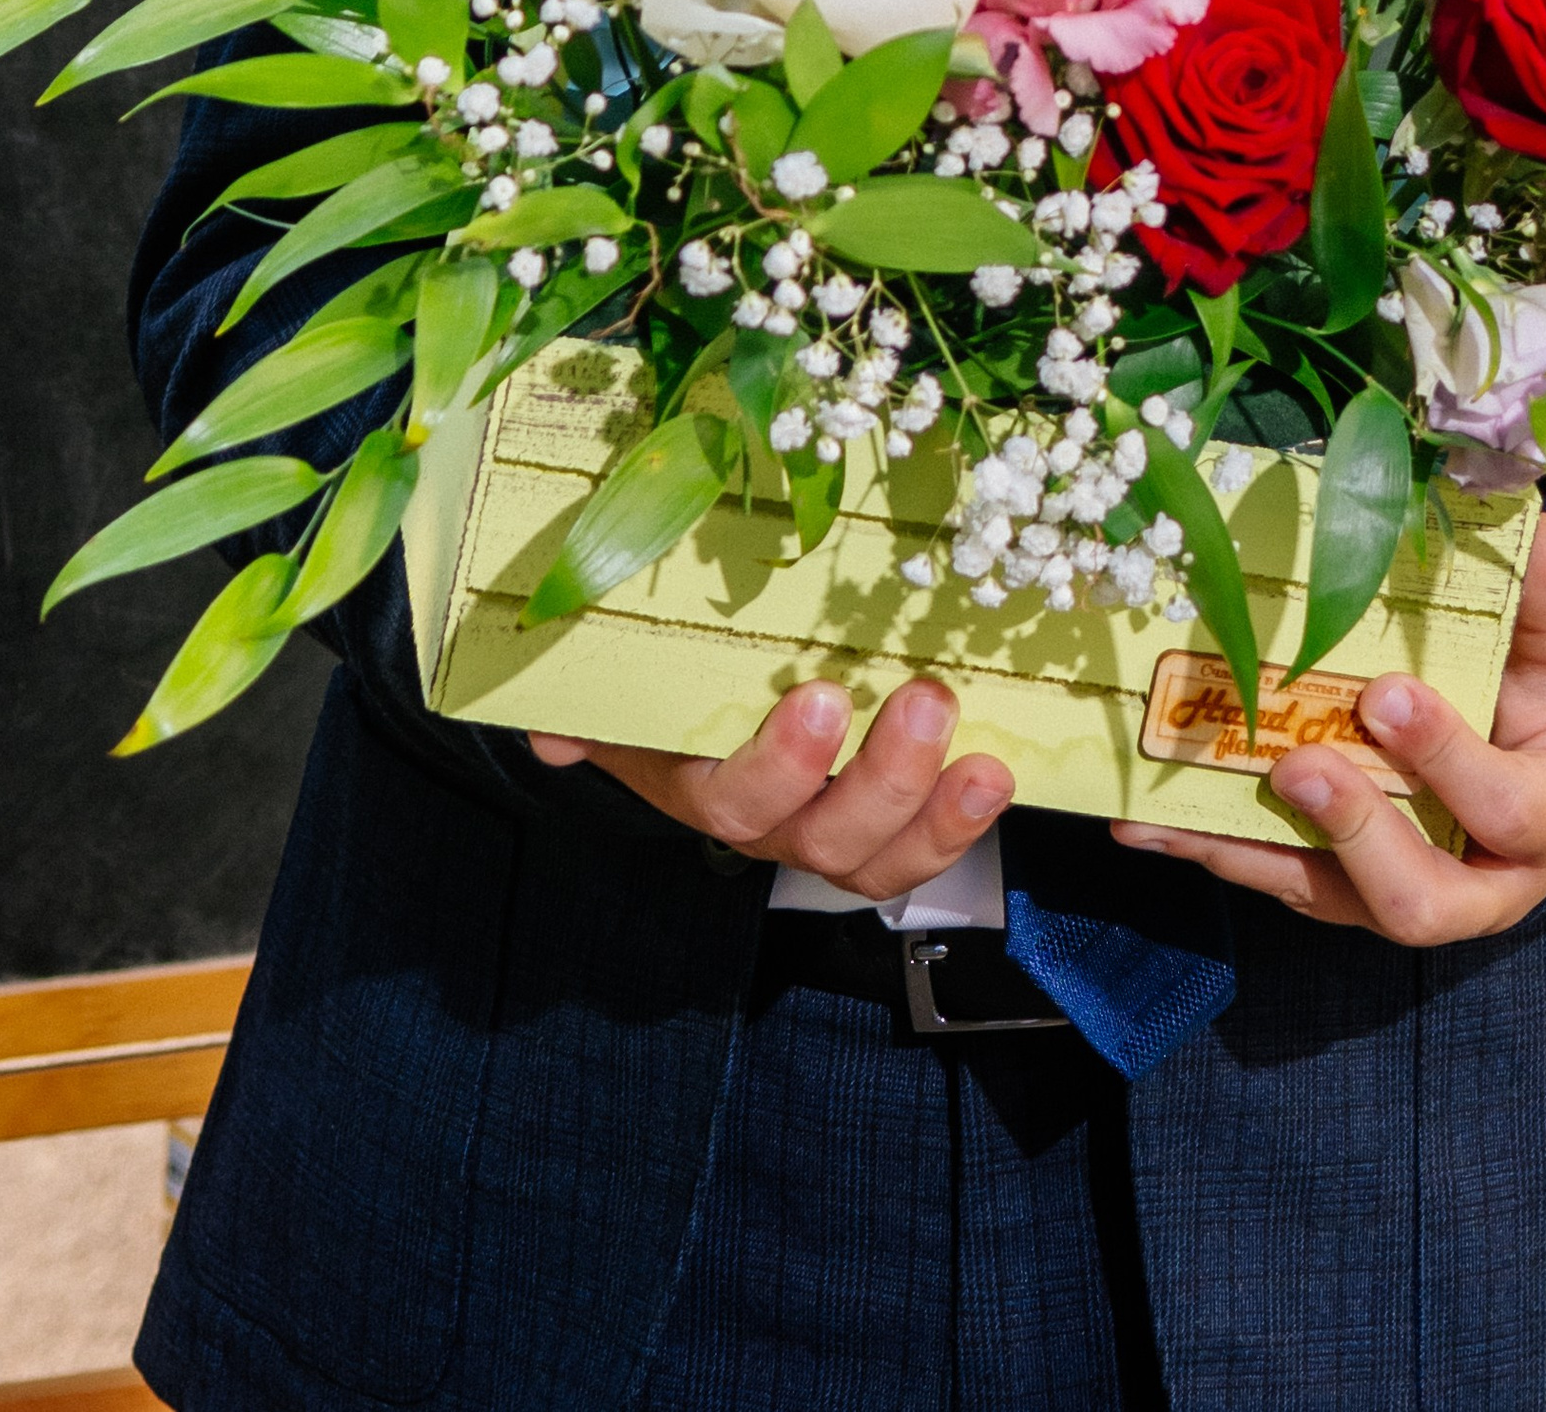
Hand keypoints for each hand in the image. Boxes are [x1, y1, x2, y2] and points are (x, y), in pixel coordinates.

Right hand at [529, 677, 1012, 900]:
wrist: (708, 704)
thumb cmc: (674, 688)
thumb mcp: (629, 690)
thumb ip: (588, 709)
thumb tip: (548, 733)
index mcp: (708, 789)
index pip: (740, 799)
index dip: (785, 764)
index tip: (826, 700)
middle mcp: (776, 826)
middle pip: (828, 837)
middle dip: (885, 779)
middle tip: (926, 702)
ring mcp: (836, 831)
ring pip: (883, 858)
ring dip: (937, 813)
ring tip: (981, 758)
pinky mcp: (897, 820)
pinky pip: (928, 847)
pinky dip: (964, 823)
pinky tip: (996, 777)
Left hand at [1108, 512, 1545, 944]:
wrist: (1533, 772)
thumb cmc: (1543, 707)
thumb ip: (1544, 602)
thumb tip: (1540, 532)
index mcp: (1541, 823)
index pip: (1505, 807)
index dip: (1446, 756)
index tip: (1386, 694)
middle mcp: (1472, 885)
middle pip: (1414, 895)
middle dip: (1351, 830)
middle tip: (1299, 766)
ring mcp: (1394, 892)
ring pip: (1327, 897)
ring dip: (1250, 851)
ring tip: (1177, 810)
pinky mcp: (1335, 890)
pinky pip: (1272, 878)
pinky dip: (1210, 848)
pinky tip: (1144, 819)